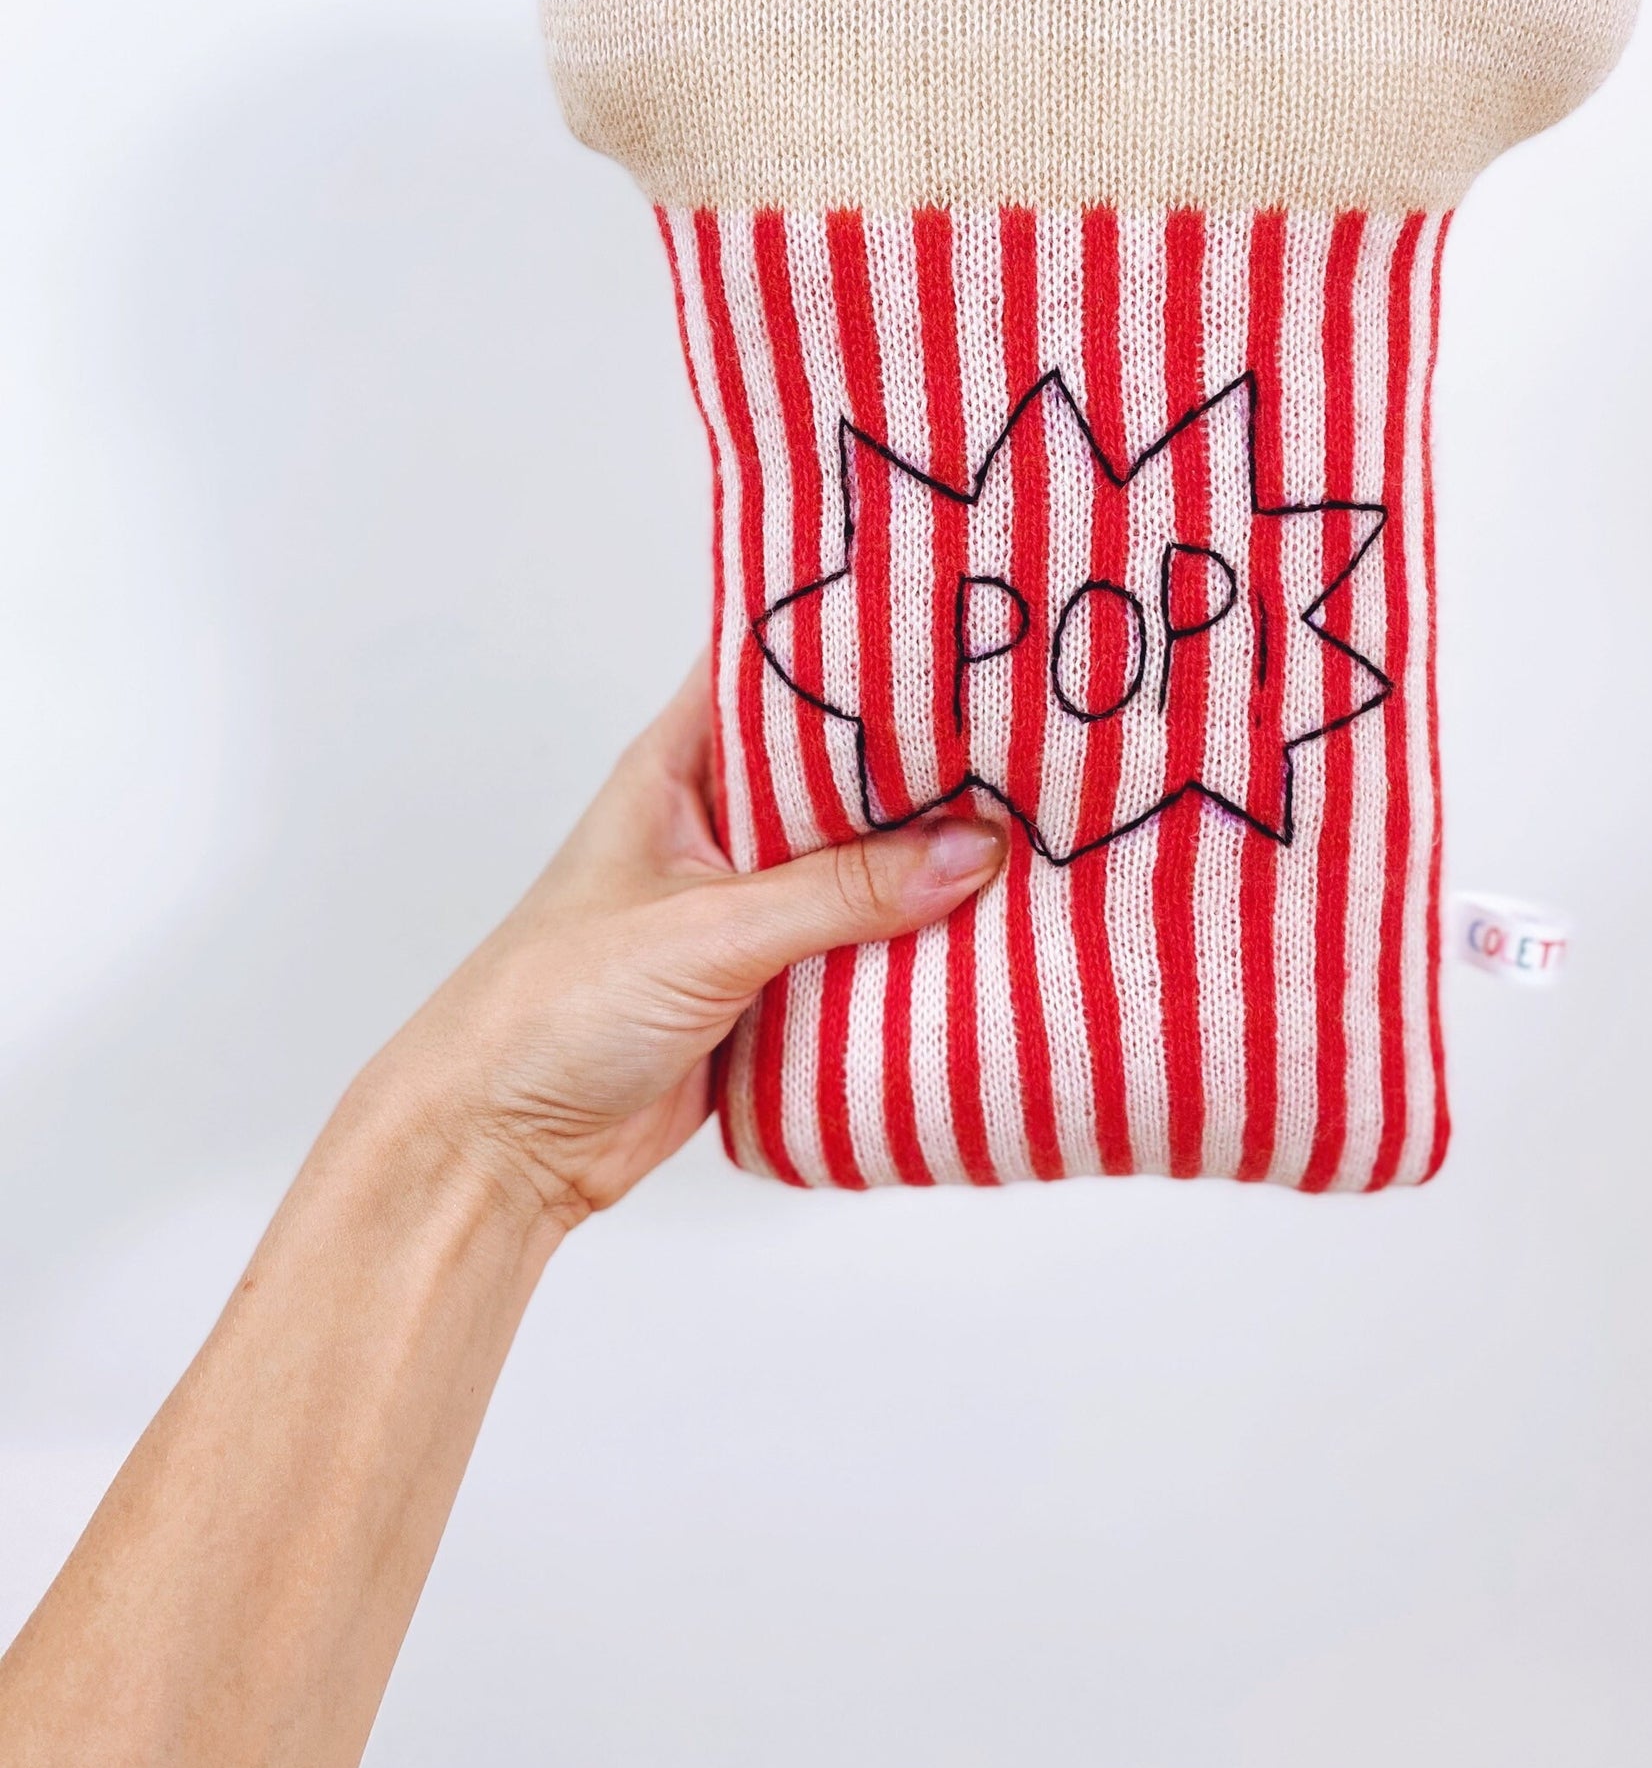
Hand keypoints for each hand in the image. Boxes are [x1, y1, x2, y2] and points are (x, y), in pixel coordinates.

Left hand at [356, 655, 1007, 1224]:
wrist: (499, 1149)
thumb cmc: (550, 1009)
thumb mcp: (708, 932)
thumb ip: (844, 890)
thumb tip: (974, 850)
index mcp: (679, 767)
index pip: (773, 667)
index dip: (854, 637)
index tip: (950, 619)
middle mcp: (717, 825)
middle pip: (840, 771)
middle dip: (922, 759)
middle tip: (1028, 731)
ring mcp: (745, 906)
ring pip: (860, 864)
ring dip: (928, 861)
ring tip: (1036, 825)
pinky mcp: (769, 985)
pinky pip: (860, 950)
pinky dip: (914, 947)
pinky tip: (991, 933)